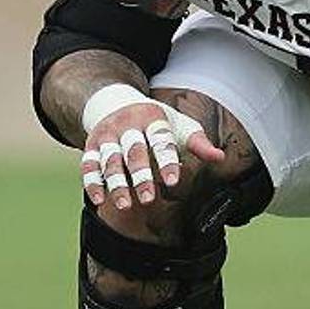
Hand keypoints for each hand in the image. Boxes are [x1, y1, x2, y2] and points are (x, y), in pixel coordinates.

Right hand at [79, 100, 224, 209]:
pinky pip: (88, 165)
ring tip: (126, 206)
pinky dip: (93, 182)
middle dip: (140, 175)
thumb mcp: (179, 125)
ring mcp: (106, 135)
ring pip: (109, 160)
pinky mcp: (91, 146)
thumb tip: (220, 158)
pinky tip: (100, 200)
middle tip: (149, 199)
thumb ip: (198, 143)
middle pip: (133, 151)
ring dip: (116, 183)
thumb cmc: (157, 122)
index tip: (174, 181)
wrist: (117, 103)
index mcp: (152, 118)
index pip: (160, 140)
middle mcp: (127, 125)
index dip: (167, 160)